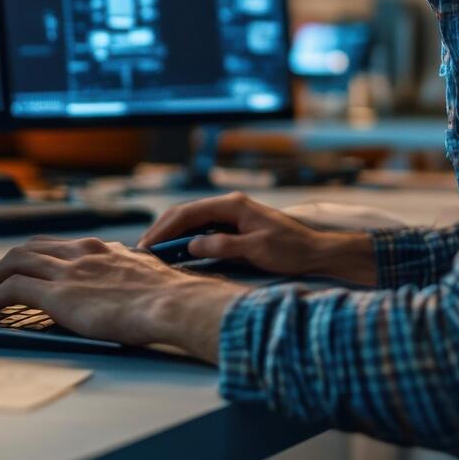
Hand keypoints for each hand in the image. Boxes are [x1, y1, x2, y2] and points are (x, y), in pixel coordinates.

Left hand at [0, 236, 247, 361]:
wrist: (174, 303)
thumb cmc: (170, 297)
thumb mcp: (148, 274)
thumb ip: (131, 273)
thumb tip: (130, 281)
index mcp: (101, 249)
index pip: (57, 245)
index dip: (35, 257)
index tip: (26, 269)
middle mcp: (80, 252)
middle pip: (28, 248)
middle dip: (5, 264)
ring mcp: (67, 271)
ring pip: (13, 263)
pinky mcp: (58, 293)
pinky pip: (11, 290)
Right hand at [137, 191, 376, 285]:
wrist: (315, 253)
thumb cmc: (290, 250)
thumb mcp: (257, 249)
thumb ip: (223, 246)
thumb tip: (191, 245)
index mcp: (232, 205)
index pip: (188, 213)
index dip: (164, 229)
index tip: (147, 246)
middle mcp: (229, 205)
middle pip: (185, 214)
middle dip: (162, 231)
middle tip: (142, 252)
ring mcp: (231, 216)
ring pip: (191, 222)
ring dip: (171, 236)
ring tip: (153, 254)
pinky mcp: (233, 228)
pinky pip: (202, 231)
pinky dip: (185, 240)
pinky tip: (176, 254)